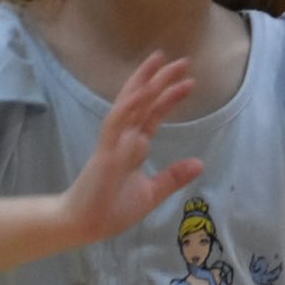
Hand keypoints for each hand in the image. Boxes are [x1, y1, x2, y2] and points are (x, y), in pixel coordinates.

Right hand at [63, 54, 205, 246]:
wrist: (85, 225)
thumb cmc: (112, 209)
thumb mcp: (152, 192)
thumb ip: (173, 177)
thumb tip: (199, 163)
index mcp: (134, 146)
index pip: (153, 114)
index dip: (168, 97)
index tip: (188, 81)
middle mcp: (124, 138)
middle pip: (143, 102)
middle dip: (160, 80)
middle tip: (182, 60)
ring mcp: (114, 142)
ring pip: (130, 104)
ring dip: (146, 82)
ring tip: (163, 62)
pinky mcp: (106, 150)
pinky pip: (117, 121)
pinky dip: (130, 104)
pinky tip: (144, 89)